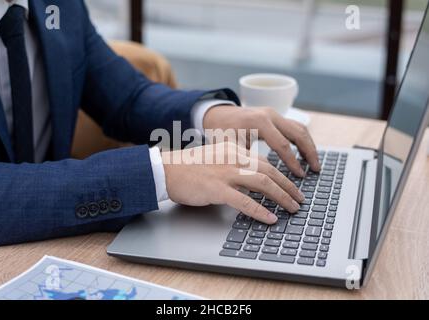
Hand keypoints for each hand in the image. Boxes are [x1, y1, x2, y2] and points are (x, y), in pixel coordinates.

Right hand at [161, 142, 304, 223]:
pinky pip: (245, 201)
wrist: (166, 170)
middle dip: (288, 186)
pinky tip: (270, 218)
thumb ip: (234, 165)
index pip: (265, 162)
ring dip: (282, 197)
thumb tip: (253, 180)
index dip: (282, 175)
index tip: (291, 186)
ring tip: (292, 208)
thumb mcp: (216, 159)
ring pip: (263, 183)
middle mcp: (233, 158)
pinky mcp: (217, 189)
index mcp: (234, 150)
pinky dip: (261, 211)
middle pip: (269, 171)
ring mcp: (226, 173)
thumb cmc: (189, 168)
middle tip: (299, 199)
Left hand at [203, 106, 320, 176]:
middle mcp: (270, 115)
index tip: (300, 175)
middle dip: (309, 152)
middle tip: (316, 170)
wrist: (218, 114)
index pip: (283, 144)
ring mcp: (274, 113)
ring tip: (314, 164)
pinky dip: (302, 140)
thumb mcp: (230, 147)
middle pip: (298, 133)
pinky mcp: (276, 116)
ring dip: (309, 146)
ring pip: (300, 128)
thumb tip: (260, 180)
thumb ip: (245, 161)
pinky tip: (305, 154)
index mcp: (259, 122)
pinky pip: (295, 127)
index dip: (293, 162)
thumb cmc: (222, 132)